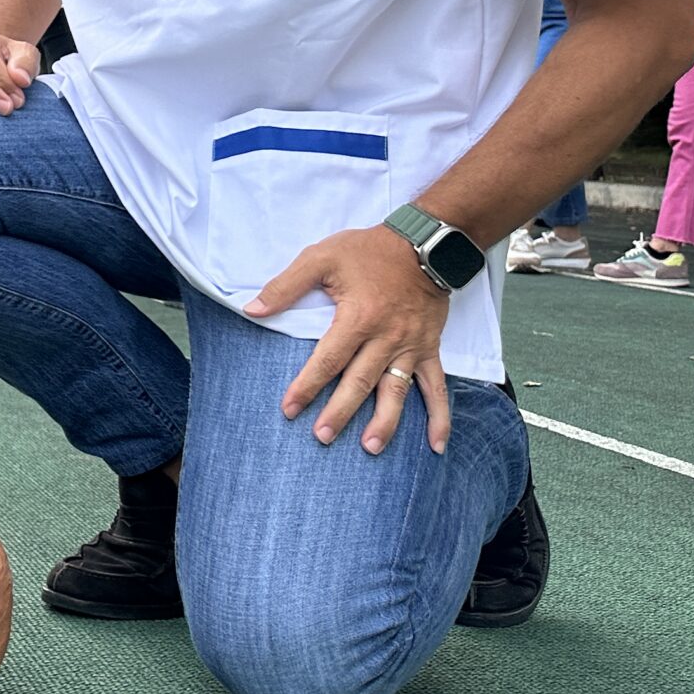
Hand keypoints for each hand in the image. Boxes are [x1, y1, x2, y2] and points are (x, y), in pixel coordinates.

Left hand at [250, 225, 453, 454]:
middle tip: (322, 437)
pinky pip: (437, 388)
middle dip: (340, 412)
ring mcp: (411, 347)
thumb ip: (286, 285)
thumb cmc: (367, 251)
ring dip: (385, 422)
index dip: (307, 385)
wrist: (424, 245)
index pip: (327, 360)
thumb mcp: (321, 257)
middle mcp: (386, 338)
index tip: (289, 409)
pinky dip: (440, 417)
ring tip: (369, 448)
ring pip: (396, 391)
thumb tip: (253, 309)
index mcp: (357, 318)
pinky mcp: (430, 349)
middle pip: (359, 382)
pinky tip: (436, 445)